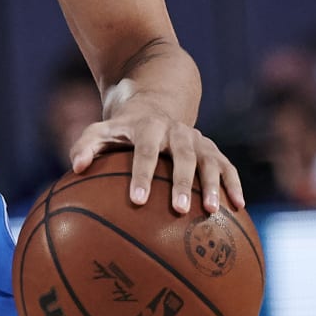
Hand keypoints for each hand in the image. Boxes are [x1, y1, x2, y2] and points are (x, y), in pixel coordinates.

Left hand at [69, 108, 245, 215]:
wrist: (156, 104)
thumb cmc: (123, 129)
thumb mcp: (102, 130)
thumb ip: (86, 145)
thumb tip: (76, 168)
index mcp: (149, 127)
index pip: (145, 151)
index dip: (141, 175)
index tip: (136, 200)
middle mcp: (177, 131)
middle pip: (181, 156)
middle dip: (181, 183)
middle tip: (178, 210)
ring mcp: (198, 140)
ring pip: (209, 160)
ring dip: (211, 185)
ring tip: (211, 211)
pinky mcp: (213, 149)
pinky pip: (227, 166)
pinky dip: (234, 184)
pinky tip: (239, 207)